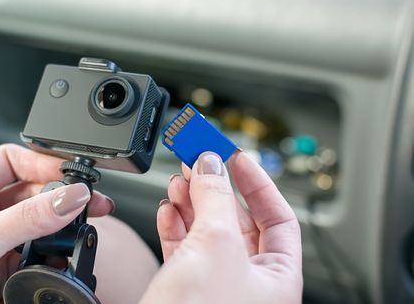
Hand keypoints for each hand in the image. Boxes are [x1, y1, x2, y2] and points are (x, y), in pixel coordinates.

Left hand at [0, 144, 113, 303]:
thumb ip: (26, 219)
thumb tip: (70, 196)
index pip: (12, 161)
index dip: (42, 163)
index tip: (71, 174)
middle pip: (32, 193)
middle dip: (62, 195)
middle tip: (90, 201)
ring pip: (39, 225)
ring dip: (62, 227)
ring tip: (82, 229)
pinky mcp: (3, 271)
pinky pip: (38, 255)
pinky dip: (55, 256)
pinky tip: (64, 257)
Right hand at [141, 151, 301, 303]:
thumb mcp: (216, 246)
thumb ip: (215, 198)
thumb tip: (211, 164)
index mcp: (277, 275)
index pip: (277, 214)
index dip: (256, 181)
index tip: (235, 155)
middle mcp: (250, 281)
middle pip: (237, 219)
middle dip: (216, 186)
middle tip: (198, 157)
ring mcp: (216, 285)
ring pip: (207, 231)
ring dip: (192, 201)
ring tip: (177, 179)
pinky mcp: (186, 290)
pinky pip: (184, 248)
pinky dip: (175, 224)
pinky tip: (167, 208)